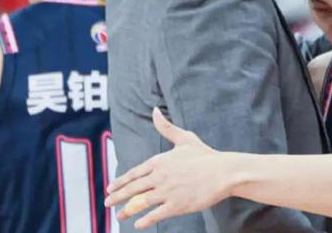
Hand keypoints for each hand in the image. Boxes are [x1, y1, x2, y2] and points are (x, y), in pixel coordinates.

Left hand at [105, 108, 229, 228]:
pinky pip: (155, 215)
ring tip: (119, 216)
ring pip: (140, 203)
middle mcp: (160, 176)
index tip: (110, 187)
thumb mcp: (184, 138)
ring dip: (127, 210)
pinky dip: (145, 220)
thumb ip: (166, 127)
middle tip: (107, 202)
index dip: (120, 181)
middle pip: (133, 188)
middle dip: (118, 196)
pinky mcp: (177, 205)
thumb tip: (154, 110)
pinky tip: (138, 224)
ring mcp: (167, 192)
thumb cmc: (205, 155)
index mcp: (160, 161)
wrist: (224, 171)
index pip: (134, 173)